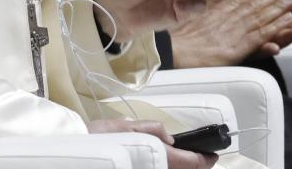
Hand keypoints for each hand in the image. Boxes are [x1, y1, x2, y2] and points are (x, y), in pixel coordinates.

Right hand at [89, 120, 216, 168]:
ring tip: (184, 157)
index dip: (206, 159)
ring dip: (183, 168)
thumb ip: (152, 129)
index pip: (193, 163)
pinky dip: (171, 168)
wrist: (78, 153)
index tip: (213, 153)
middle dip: (196, 166)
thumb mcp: (126, 126)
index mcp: (158, 157)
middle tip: (200, 155)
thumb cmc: (97, 140)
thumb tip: (170, 138)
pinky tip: (165, 160)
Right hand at [170, 0, 291, 66]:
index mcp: (215, 13)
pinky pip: (263, 33)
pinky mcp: (240, 46)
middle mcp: (227, 18)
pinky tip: (290, 19)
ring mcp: (234, 31)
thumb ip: (201, 22)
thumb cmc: (175, 43)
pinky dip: (278, 25)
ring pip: (262, 15)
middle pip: (254, 4)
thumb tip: (204, 19)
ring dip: (280, 6)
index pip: (239, 0)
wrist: (172, 52)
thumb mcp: (188, 26)